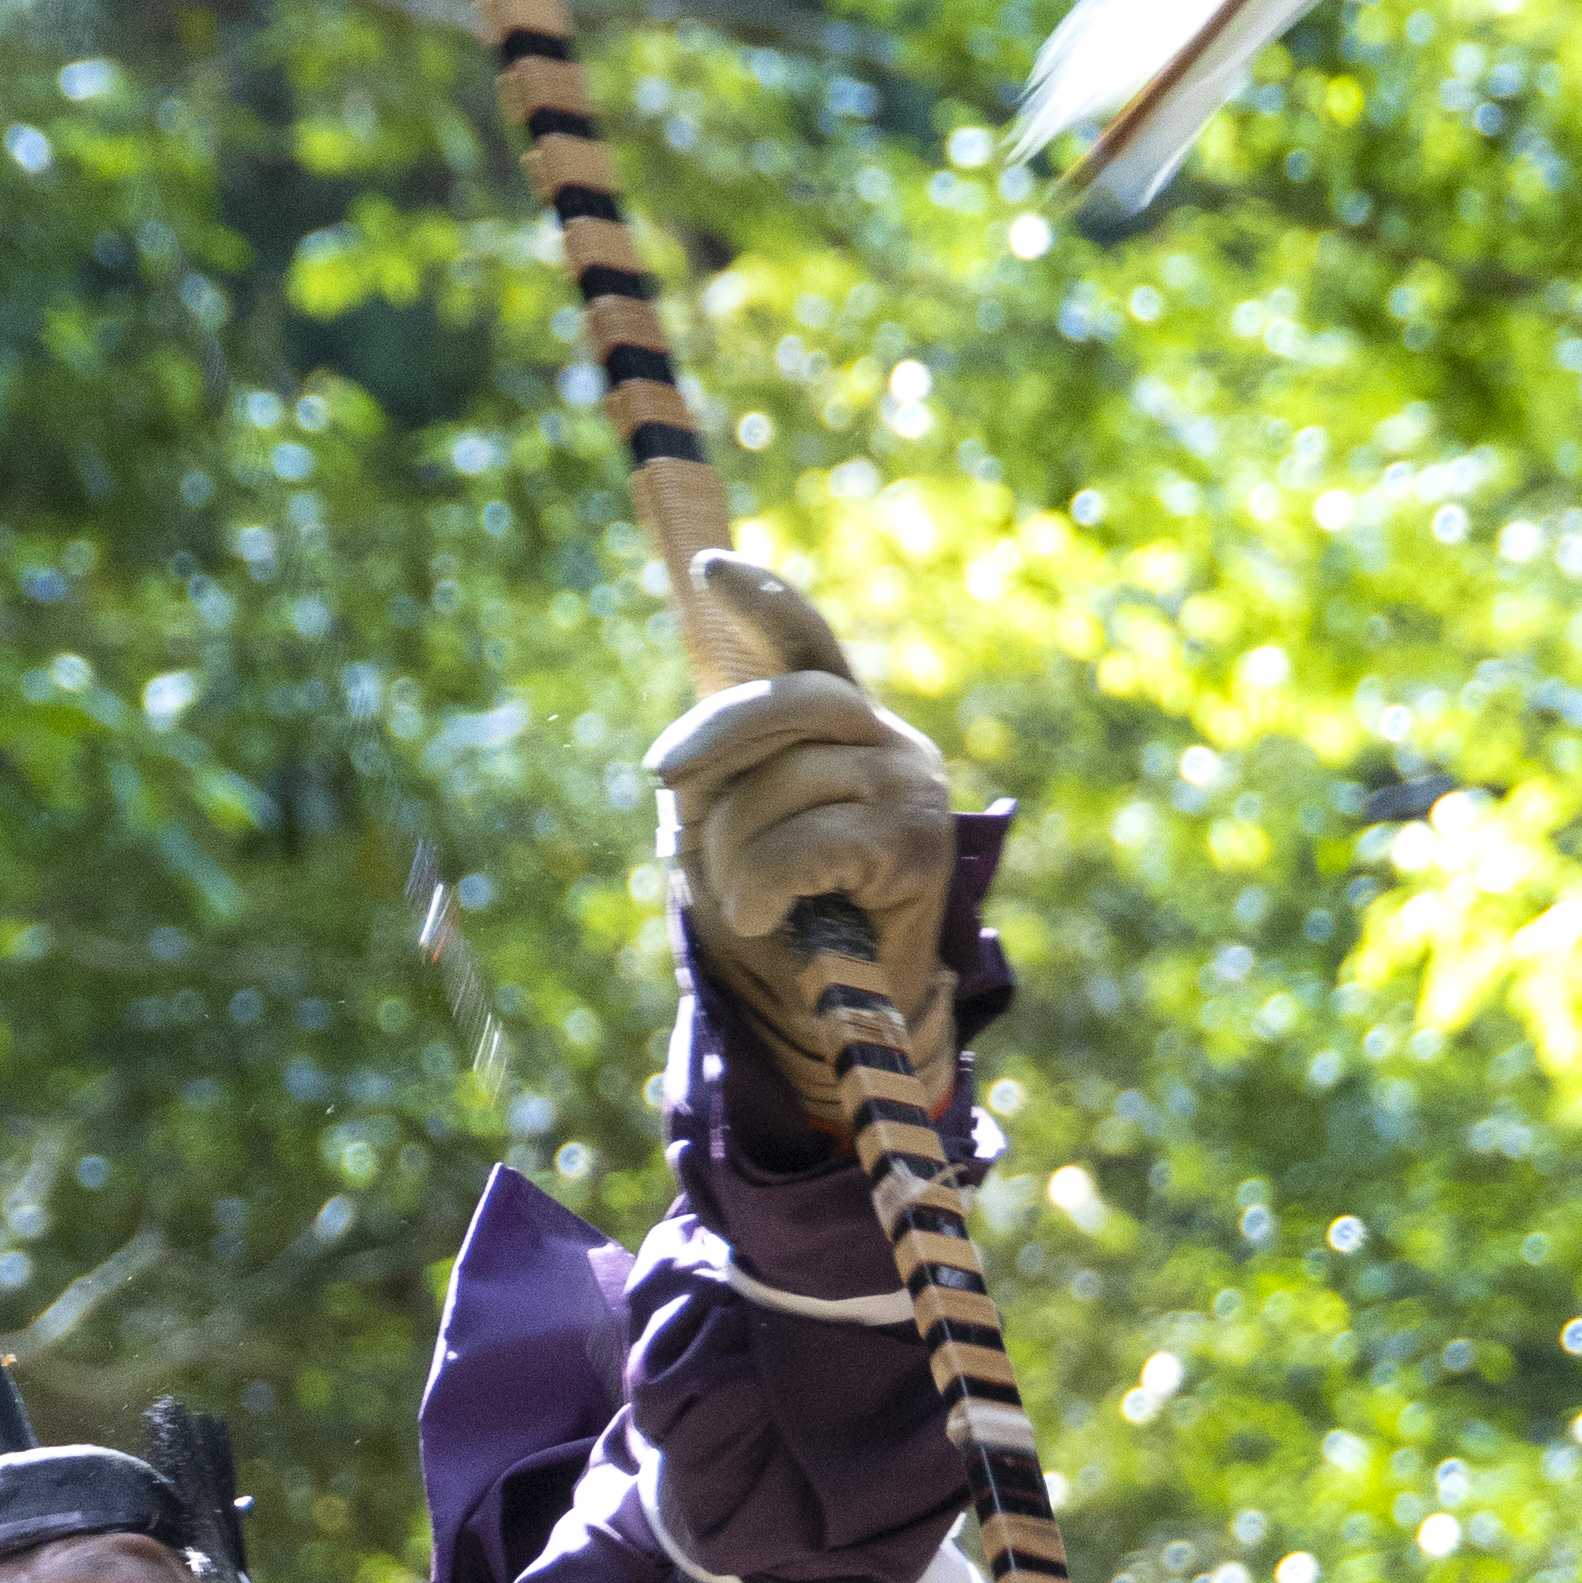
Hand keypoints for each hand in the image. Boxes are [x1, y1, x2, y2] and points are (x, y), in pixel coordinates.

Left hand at [647, 593, 963, 1146]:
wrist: (841, 1014)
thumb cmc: (783, 922)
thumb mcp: (733, 836)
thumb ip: (722, 779)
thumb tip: (684, 755)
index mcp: (843, 726)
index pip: (805, 642)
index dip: (760, 601)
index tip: (707, 568)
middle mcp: (887, 740)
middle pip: (786, 701)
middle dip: (711, 738)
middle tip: (663, 783)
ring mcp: (910, 787)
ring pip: (784, 782)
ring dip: (733, 850)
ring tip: (743, 900)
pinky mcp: (918, 846)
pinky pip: (804, 841)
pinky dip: (762, 883)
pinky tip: (765, 914)